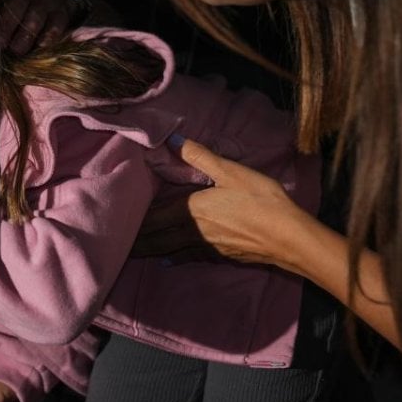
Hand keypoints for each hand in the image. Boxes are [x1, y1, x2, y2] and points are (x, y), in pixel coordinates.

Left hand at [0, 0, 72, 54]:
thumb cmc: (22, 0)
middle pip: (17, 3)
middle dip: (7, 25)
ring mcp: (47, 0)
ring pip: (35, 17)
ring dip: (25, 35)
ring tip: (16, 50)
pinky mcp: (61, 13)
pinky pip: (56, 25)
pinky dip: (48, 36)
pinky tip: (40, 46)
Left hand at [133, 138, 318, 273]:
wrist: (288, 237)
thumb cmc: (261, 200)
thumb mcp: (231, 171)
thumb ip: (200, 157)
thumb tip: (173, 139)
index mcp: (191, 209)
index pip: (155, 216)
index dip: (135, 220)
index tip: (115, 223)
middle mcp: (193, 231)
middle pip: (157, 237)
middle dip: (136, 239)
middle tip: (113, 244)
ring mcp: (206, 247)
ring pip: (169, 250)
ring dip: (150, 251)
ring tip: (132, 253)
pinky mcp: (220, 257)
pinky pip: (189, 258)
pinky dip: (174, 258)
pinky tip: (168, 262)